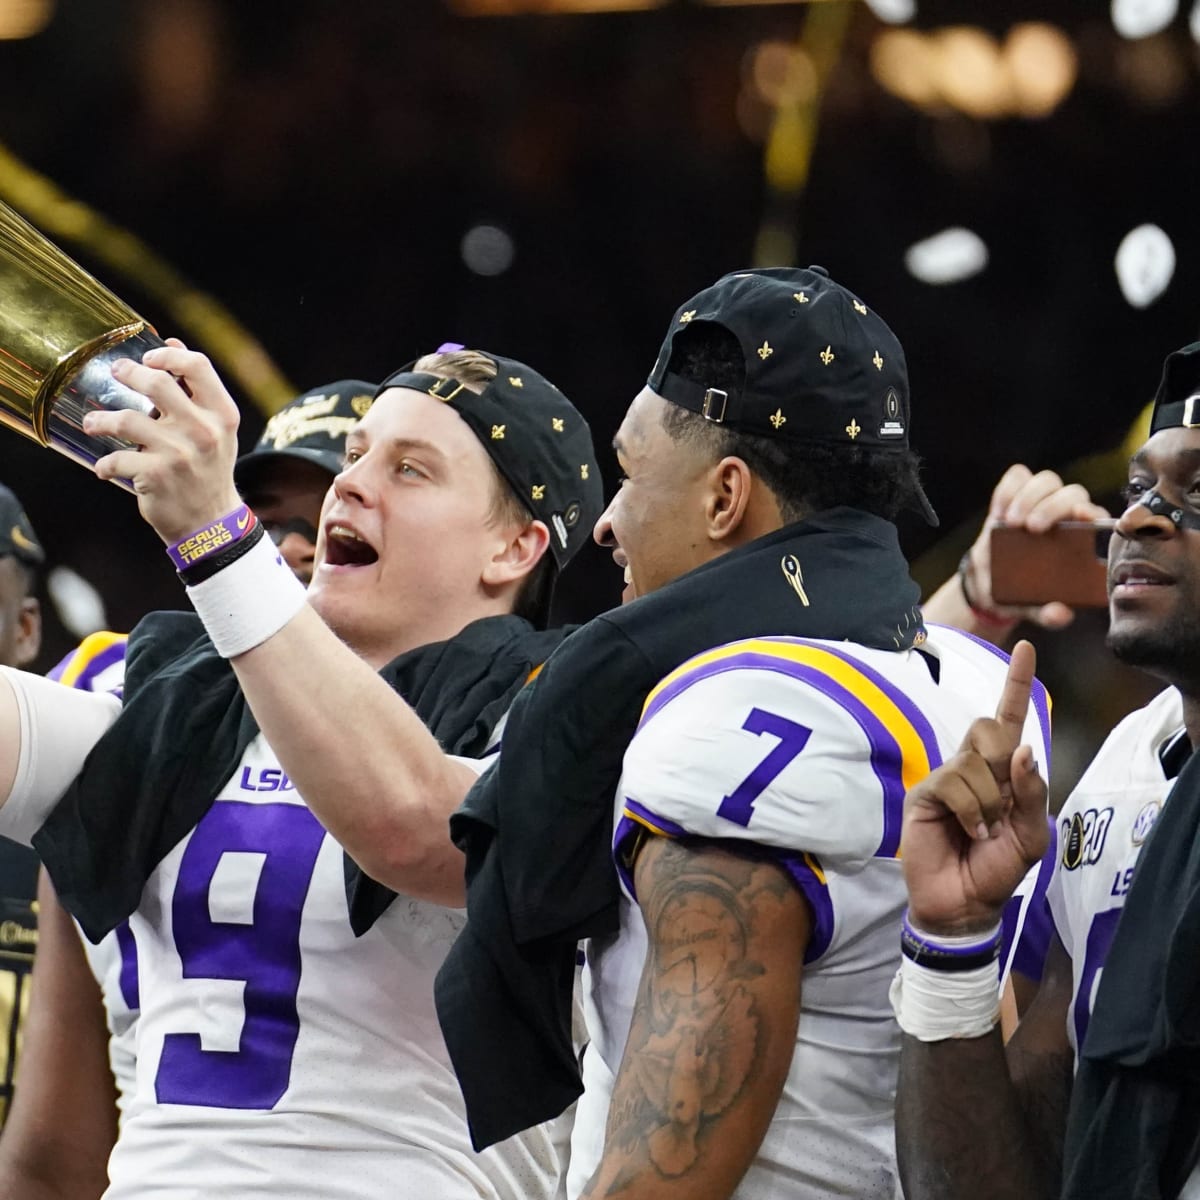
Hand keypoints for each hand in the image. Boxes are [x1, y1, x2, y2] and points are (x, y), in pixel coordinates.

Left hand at [84, 339, 242, 545]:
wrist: (210, 521)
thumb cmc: (209, 469)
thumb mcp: (216, 429)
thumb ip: (196, 391)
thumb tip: (172, 345)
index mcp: (221, 415)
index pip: (198, 367)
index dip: (168, 356)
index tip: (149, 357)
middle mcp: (203, 431)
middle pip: (157, 383)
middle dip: (129, 372)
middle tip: (117, 372)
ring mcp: (179, 453)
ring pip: (125, 420)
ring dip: (100, 421)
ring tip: (93, 424)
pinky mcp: (156, 476)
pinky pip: (115, 459)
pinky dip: (105, 464)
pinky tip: (105, 468)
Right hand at [900, 640, 1049, 935]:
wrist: (965, 904)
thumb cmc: (998, 869)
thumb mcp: (1031, 834)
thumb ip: (1031, 792)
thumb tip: (1022, 750)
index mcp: (1003, 771)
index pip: (1010, 719)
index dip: (1017, 683)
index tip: (1026, 647)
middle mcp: (972, 766)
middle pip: (990, 728)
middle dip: (1004, 764)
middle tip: (1002, 808)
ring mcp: (946, 777)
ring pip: (974, 761)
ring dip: (990, 802)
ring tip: (983, 831)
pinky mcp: (926, 793)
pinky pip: (954, 783)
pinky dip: (971, 811)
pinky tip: (968, 832)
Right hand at [962, 464, 1109, 629]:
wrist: (987, 582)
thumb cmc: (1021, 593)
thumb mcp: (1033, 607)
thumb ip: (1048, 613)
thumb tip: (1060, 614)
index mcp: (1079, 539)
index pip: (1096, 515)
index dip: (1092, 512)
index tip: (1079, 518)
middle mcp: (1063, 514)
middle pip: (1071, 493)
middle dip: (1052, 506)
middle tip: (1030, 527)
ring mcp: (1038, 501)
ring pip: (1045, 480)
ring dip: (1029, 496)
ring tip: (1010, 522)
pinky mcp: (1012, 494)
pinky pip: (1016, 477)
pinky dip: (1008, 489)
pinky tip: (999, 511)